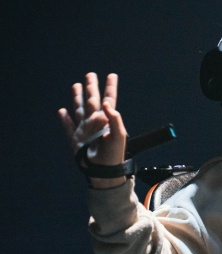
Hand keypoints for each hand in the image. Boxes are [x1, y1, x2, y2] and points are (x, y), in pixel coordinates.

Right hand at [58, 73, 126, 188]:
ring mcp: (84, 130)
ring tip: (76, 86)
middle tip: (90, 75)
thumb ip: (115, 118)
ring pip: (79, 109)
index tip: (112, 75)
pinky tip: (62, 111)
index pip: (109, 100)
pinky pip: (68, 127)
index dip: (110, 87)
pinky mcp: (75, 139)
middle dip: (91, 88)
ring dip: (77, 98)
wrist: (103, 170)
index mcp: (106, 120)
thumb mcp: (118, 135)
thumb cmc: (114, 154)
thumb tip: (107, 103)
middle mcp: (94, 122)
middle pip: (92, 100)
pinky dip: (64, 119)